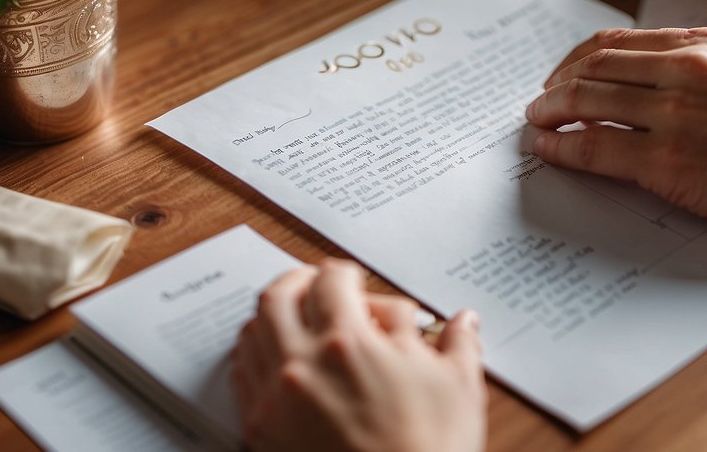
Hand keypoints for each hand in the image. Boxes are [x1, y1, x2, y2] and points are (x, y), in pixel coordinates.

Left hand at [232, 260, 485, 451]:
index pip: (331, 280)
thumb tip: (464, 321)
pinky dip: (255, 357)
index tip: (354, 280)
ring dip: (271, 317)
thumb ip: (457, 343)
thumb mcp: (458, 387)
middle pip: (276, 296)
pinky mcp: (261, 433)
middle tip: (315, 286)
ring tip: (292, 319)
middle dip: (297, 282)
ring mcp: (275, 400)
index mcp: (348, 343)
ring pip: (251, 333)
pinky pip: (242, 376)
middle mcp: (301, 364)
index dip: (346, 273)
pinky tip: (277, 361)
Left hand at [525, 28, 706, 282]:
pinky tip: (548, 148)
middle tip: (543, 97)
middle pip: (598, 66)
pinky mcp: (673, 165)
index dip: (590, 57)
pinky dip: (563, 145)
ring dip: (552, 109)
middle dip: (561, 81)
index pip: (630, 42)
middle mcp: (687, 72)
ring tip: (535, 120)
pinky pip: (597, 148)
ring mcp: (676, 116)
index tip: (574, 69)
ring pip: (589, 100)